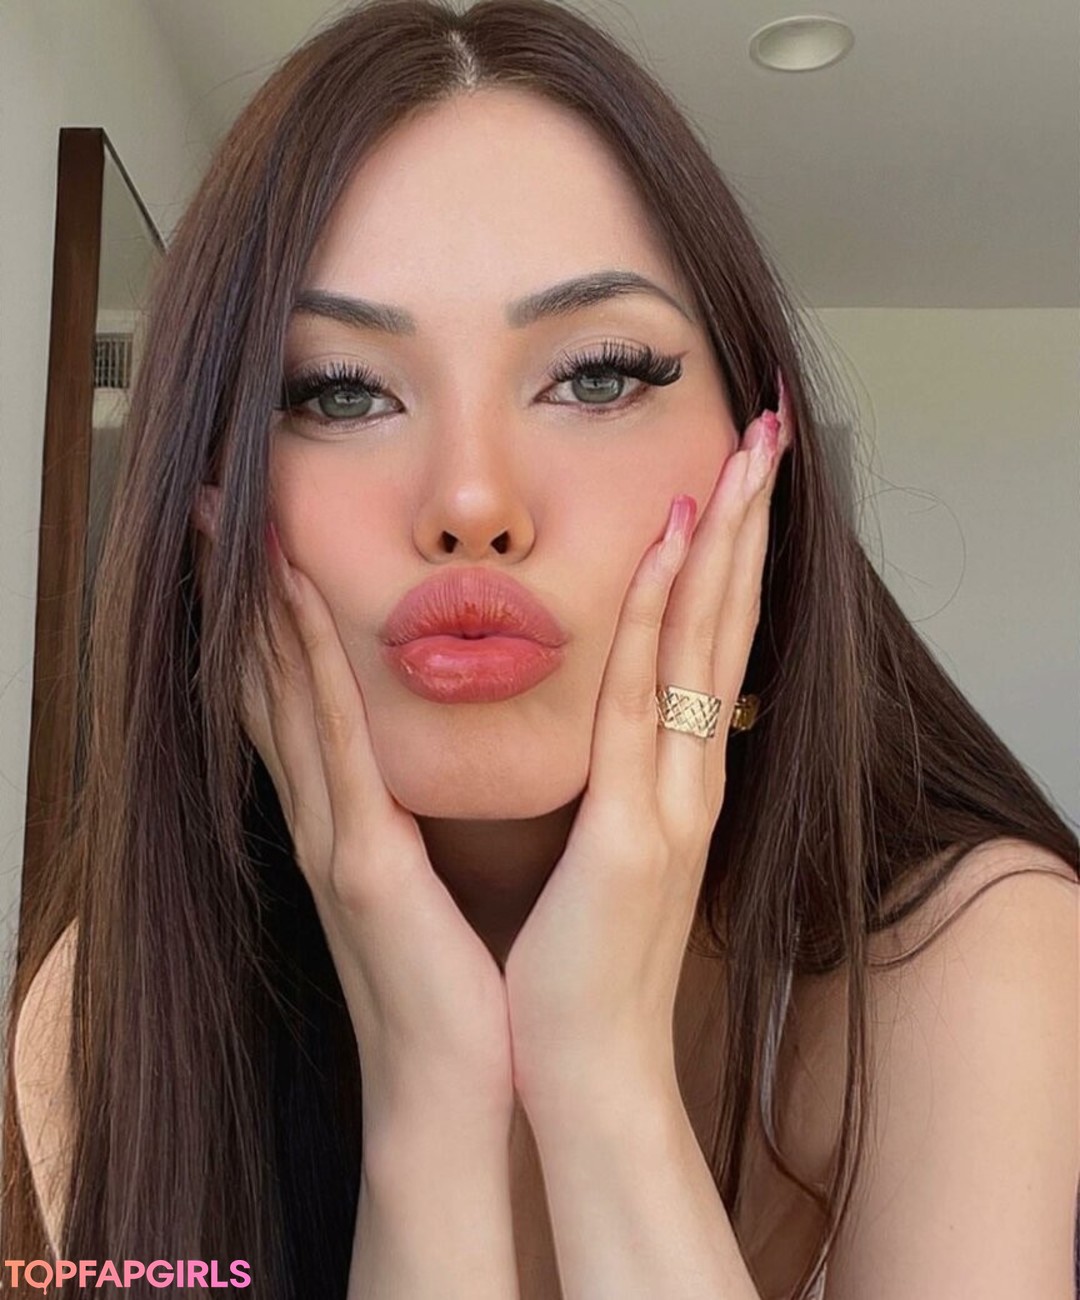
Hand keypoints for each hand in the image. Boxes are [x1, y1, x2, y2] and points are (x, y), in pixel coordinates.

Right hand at [191, 495, 514, 1140]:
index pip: (296, 700)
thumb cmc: (456, 987)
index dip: (270, 621)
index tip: (259, 546)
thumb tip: (417, 768)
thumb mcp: (431, 884)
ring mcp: (334, 839)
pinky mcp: (363, 864)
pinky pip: (334, 745)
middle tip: (216, 511)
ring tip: (240, 528)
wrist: (454, 1090)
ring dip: (262, 608)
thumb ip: (413, 821)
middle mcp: (324, 819)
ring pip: (287, 696)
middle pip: (271, 683)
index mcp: (348, 822)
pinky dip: (310, 669)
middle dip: (242, 597)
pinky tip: (297, 604)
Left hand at [502, 379, 793, 1111]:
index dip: (728, 560)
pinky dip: (662, 616)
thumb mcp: (608, 854)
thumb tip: (610, 727)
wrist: (582, 1070)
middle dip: (749, 524)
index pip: (710, 647)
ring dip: (726, 542)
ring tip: (747, 451)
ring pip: (705, 644)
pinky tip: (671, 542)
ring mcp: (675, 801)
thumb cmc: (581, 964)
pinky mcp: (637, 832)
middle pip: (727, 625)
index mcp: (676, 781)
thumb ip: (616, 786)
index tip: (733, 480)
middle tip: (766, 430)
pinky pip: (647, 701)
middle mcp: (691, 778)